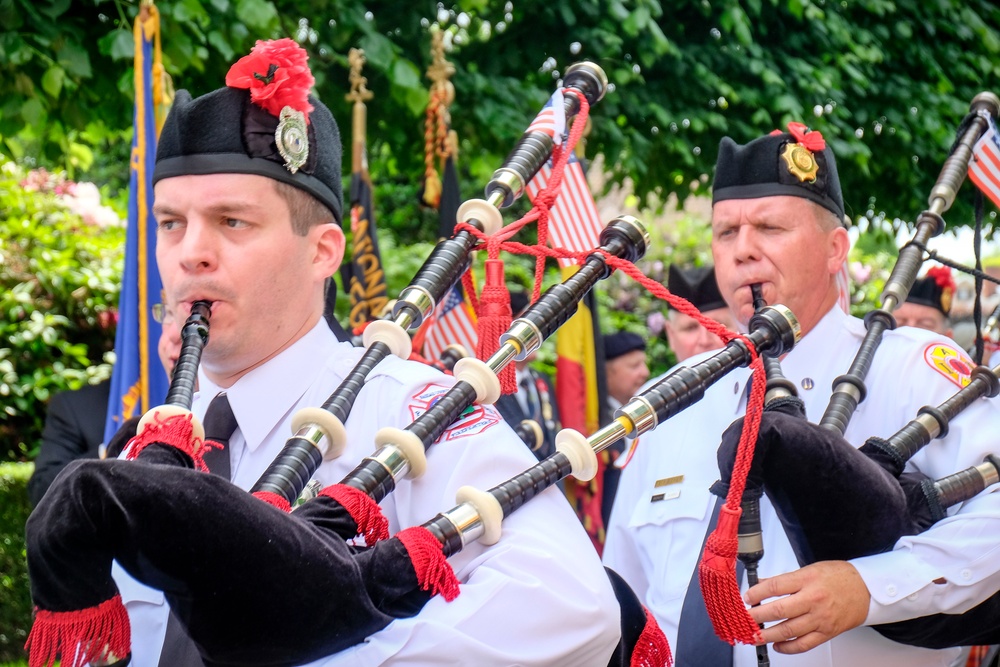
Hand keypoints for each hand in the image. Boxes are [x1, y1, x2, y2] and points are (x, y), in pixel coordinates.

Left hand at [745, 560, 869, 653]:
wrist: (866, 589)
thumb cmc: (839, 577)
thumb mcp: (809, 569)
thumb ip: (785, 579)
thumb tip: (761, 584)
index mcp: (807, 580)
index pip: (775, 587)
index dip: (756, 593)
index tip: (746, 597)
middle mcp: (813, 600)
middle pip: (778, 610)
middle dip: (757, 616)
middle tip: (745, 618)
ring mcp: (820, 618)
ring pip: (789, 630)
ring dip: (768, 635)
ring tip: (755, 635)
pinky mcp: (827, 632)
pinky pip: (804, 644)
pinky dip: (788, 648)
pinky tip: (777, 646)